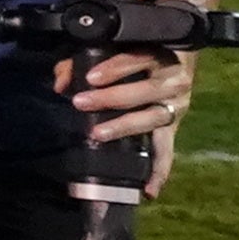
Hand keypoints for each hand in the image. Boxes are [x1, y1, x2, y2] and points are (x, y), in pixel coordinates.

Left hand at [64, 47, 193, 187]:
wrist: (178, 57)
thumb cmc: (136, 51)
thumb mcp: (112, 48)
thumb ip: (80, 61)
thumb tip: (60, 85)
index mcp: (158, 56)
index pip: (137, 60)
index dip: (115, 69)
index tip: (91, 78)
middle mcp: (173, 81)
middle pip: (144, 91)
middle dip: (110, 98)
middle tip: (80, 103)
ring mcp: (177, 105)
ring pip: (152, 118)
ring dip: (124, 127)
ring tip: (97, 133)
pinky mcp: (174, 126)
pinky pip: (168, 150)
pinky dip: (160, 171)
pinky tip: (148, 191)